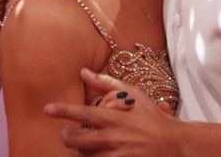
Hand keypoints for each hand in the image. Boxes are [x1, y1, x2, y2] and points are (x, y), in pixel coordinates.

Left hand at [45, 69, 179, 155]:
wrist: (173, 143)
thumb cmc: (152, 117)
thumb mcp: (133, 95)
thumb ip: (107, 84)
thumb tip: (84, 72)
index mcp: (114, 117)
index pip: (82, 113)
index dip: (63, 111)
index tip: (47, 109)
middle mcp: (112, 137)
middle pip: (75, 140)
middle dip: (66, 137)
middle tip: (67, 134)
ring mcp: (115, 155)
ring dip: (79, 152)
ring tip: (83, 146)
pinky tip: (93, 154)